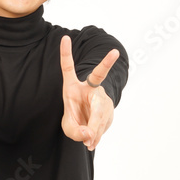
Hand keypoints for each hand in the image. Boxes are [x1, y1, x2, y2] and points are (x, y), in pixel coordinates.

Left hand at [59, 34, 119, 150]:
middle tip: (115, 52)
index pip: (68, 68)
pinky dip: (98, 135)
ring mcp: (101, 96)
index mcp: (73, 87)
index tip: (64, 37)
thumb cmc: (76, 120)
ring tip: (88, 142)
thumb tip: (89, 134)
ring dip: (94, 129)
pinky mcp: (109, 107)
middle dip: (106, 63)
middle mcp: (89, 88)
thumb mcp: (69, 128)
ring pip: (100, 109)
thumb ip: (76, 131)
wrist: (90, 126)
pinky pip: (104, 123)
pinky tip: (93, 141)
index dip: (65, 53)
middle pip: (98, 76)